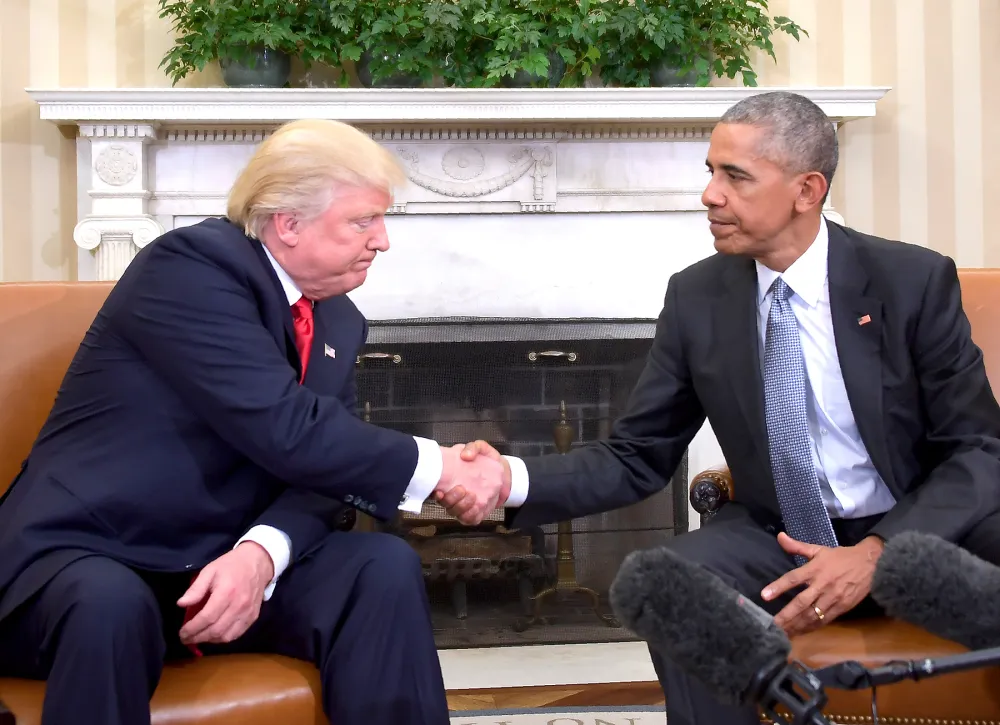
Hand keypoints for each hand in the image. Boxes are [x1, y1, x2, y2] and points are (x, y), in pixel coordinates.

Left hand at [177, 542, 273, 644]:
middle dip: (198, 638)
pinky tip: (214, 634)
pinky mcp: (253, 616)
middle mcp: (239, 606)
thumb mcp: (210, 571)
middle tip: (186, 638)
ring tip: (199, 637)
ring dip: (210, 640)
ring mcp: (248, 613)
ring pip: (226, 637)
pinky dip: (223, 638)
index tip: (182, 633)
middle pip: (216, 630)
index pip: (206, 618)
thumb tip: (181, 604)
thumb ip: (196, 588)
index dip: (192, 629)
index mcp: (226, 592)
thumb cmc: (231, 565)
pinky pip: (237, 634)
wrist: (258, 562)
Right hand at [433, 443, 506, 524]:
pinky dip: (472, 515)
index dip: (435, 493)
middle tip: (461, 489)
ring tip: (471, 495)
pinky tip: (477, 506)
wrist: (501, 472)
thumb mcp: (480, 449)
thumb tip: (465, 455)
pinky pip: (470, 519)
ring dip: (462, 507)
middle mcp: (454, 495)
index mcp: (449, 480)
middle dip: (451, 499)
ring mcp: (464, 505)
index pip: (436, 489)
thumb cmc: (486, 461)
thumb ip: (473, 448)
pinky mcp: (475, 512)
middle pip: (445, 503)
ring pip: (456, 513)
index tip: (440, 491)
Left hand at [762, 533, 883, 635]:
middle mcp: (822, 585)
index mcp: (815, 569)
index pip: (792, 578)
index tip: (764, 596)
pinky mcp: (842, 608)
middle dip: (786, 614)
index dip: (778, 587)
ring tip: (783, 633)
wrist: (871, 564)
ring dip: (797, 625)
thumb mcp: (819, 549)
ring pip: (812, 615)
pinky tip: (801, 631)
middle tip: (772, 624)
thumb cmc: (841, 557)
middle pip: (801, 602)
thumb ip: (797, 546)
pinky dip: (812, 627)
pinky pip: (824, 620)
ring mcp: (833, 598)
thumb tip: (779, 536)